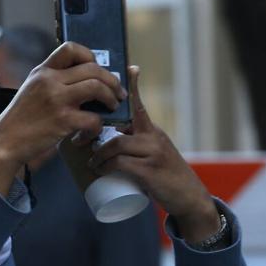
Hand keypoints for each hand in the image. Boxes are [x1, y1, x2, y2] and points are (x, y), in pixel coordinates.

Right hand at [0, 41, 124, 194]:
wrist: (3, 144)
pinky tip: (90, 132)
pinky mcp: (62, 120)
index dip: (90, 56)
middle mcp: (49, 81)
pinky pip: (93, 118)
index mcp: (41, 72)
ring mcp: (56, 100)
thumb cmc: (18, 122)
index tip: (97, 70)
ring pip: (97, 87)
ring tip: (112, 106)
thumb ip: (51, 82)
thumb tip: (82, 79)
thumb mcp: (30, 92)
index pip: (71, 48)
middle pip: (93, 68)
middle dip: (112, 80)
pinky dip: (97, 126)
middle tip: (117, 92)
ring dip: (111, 97)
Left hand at [88, 66, 218, 239]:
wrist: (188, 198)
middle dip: (95, 129)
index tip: (129, 68)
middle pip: (121, 123)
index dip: (133, 87)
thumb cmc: (163, 177)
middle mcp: (154, 137)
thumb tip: (103, 144)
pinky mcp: (150, 171)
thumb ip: (132, 148)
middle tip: (77, 141)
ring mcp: (153, 153)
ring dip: (97, 153)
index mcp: (151, 131)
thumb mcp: (150, 156)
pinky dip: (106, 166)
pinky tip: (98, 171)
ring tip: (89, 163)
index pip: (139, 105)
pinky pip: (122, 163)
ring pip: (117, 143)